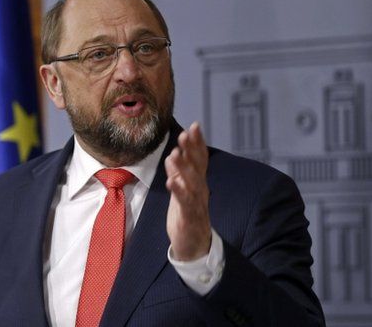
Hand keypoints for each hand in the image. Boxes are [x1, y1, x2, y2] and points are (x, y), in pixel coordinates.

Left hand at [165, 122, 211, 260]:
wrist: (194, 245)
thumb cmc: (187, 215)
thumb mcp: (183, 191)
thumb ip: (180, 173)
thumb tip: (173, 154)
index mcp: (198, 182)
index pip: (200, 158)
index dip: (198, 142)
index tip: (195, 125)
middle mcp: (200, 190)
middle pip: (197, 166)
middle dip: (192, 149)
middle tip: (186, 133)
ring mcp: (195, 203)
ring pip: (192, 182)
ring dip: (184, 167)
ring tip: (175, 153)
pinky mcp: (188, 216)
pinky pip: (184, 202)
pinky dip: (179, 191)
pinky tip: (172, 181)